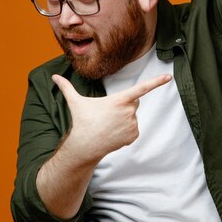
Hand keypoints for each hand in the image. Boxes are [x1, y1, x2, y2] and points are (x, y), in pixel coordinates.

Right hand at [51, 73, 171, 161]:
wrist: (86, 145)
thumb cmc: (82, 121)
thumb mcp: (76, 102)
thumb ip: (66, 87)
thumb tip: (53, 76)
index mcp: (119, 100)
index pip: (141, 89)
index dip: (156, 82)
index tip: (169, 77)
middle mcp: (129, 111)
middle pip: (134, 102)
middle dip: (125, 105)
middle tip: (109, 113)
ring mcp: (133, 124)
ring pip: (133, 116)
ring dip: (124, 118)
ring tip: (109, 125)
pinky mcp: (134, 135)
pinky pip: (134, 128)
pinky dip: (126, 130)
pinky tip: (114, 133)